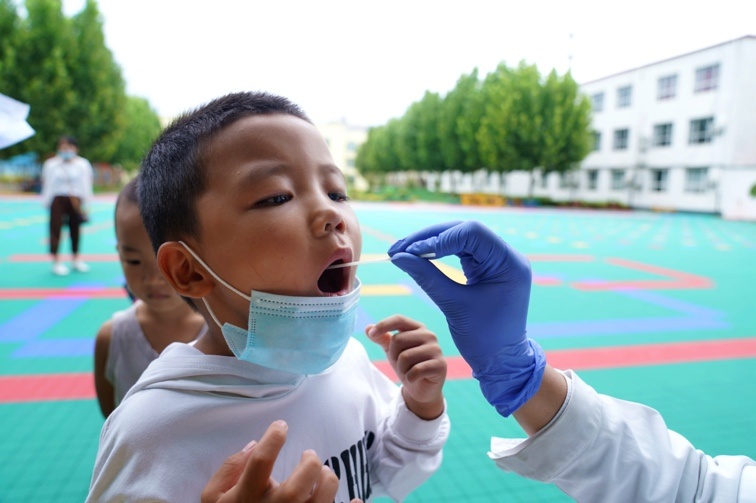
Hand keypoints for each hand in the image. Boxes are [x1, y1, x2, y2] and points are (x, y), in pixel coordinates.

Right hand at [202, 420, 360, 502]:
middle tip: (310, 454)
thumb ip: (229, 469)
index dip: (274, 437)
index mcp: (246, 497)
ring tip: (325, 473)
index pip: (261, 462)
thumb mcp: (213, 496)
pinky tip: (356, 501)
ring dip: (329, 483)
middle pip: (297, 487)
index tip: (282, 426)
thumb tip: (254, 445)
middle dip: (310, 464)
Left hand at [367, 315, 445, 419]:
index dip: (383, 325)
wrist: (421, 388)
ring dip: (401, 368)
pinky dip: (410, 377)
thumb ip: (381, 338)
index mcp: (417, 328)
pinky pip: (415, 371)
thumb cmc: (407, 365)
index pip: (399, 319)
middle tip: (401, 364)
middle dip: (393, 355)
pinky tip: (415, 378)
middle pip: (398, 340)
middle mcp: (429, 335)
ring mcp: (436, 349)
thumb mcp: (392, 350)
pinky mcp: (440, 365)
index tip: (372, 334)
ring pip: (405, 357)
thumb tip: (367, 328)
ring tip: (409, 371)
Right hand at [388, 220, 544, 416]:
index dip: (437, 238)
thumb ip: (427, 277)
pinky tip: (419, 256)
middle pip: (463, 231)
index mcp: (508, 263)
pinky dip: (439, 251)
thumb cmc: (483, 338)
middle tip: (399, 248)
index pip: (470, 233)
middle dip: (429, 238)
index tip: (410, 251)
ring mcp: (498, 260)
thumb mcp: (453, 305)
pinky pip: (461, 250)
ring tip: (403, 251)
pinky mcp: (488, 266)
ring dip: (431, 242)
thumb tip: (398, 256)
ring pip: (460, 237)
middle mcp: (506, 256)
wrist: (502, 360)